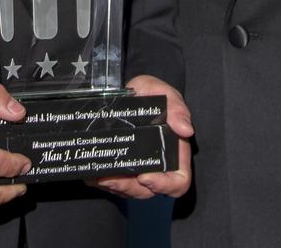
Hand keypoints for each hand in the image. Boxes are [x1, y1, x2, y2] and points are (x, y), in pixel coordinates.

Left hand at [92, 74, 192, 199]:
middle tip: (111, 179)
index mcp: (174, 151)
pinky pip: (113, 184)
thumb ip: (175, 106)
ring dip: (114, 186)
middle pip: (148, 190)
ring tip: (100, 176)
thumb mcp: (160, 91)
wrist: (123, 93)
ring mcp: (139, 168)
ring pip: (129, 190)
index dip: (164, 185)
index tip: (145, 177)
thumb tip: (186, 130)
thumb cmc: (146, 93)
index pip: (178, 181)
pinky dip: (102, 182)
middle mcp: (158, 165)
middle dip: (129, 187)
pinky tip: (93, 173)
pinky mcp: (121, 170)